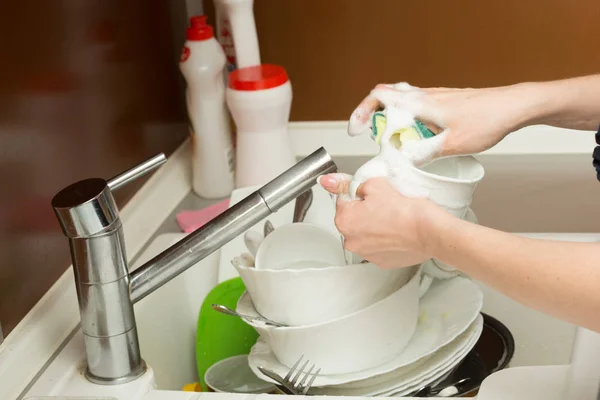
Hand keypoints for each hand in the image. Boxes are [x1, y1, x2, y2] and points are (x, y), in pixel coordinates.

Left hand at [319, 173, 445, 268]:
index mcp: (344, 220)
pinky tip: (397, 232)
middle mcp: (350, 241)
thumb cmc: (404, 209)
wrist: (429, 231)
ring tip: (393, 220)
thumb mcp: (374, 185)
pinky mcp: (381, 262)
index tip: (373, 195)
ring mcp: (366, 254)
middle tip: (385, 206)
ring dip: (374, 227)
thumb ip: (348, 184)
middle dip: (365, 212)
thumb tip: (327, 181)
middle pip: (353, 220)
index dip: (359, 195)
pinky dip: (385, 240)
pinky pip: (378, 247)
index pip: (343, 201)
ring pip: (365, 234)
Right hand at [348, 82, 538, 163]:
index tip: (356, 129)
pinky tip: (420, 138)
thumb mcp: (453, 144)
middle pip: (387, 98)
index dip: (362, 111)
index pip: (380, 96)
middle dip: (375, 118)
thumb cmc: (488, 119)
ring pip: (402, 104)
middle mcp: (425, 96)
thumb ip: (424, 154)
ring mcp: (435, 97)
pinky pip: (418, 108)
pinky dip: (409, 122)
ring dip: (393, 122)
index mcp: (421, 103)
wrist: (515, 106)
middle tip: (375, 138)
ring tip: (396, 142)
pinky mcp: (445, 102)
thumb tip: (401, 163)